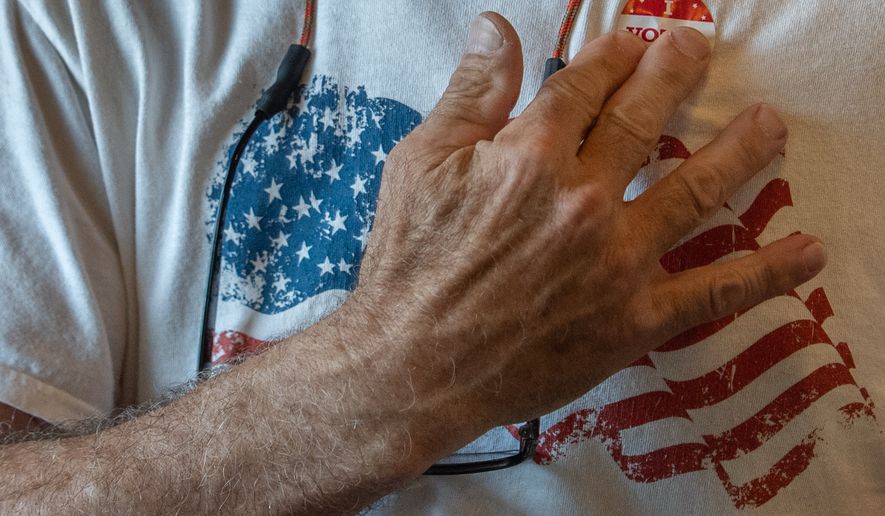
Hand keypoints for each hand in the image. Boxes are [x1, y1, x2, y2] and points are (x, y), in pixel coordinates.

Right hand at [351, 13, 826, 444]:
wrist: (412, 367)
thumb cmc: (408, 265)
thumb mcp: (419, 165)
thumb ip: (470, 94)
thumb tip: (495, 28)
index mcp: (530, 155)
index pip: (586, 85)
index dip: (612, 56)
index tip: (629, 44)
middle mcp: (585, 198)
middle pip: (645, 119)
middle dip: (675, 74)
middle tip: (697, 50)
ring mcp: (618, 260)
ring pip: (697, 190)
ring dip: (743, 151)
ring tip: (771, 126)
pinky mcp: (634, 319)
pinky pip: (714, 292)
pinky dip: (768, 273)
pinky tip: (807, 252)